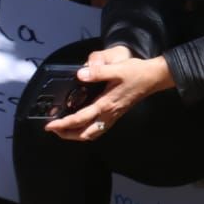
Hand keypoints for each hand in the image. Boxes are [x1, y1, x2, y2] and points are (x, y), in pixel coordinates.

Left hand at [44, 46, 174, 141]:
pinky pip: (99, 129)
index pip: (81, 119)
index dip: (63, 124)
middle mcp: (109, 114)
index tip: (50, 124)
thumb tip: (80, 74)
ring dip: (77, 135)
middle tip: (54, 129)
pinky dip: (87, 131)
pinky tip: (82, 125)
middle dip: (67, 134)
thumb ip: (98, 72)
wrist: (154, 77)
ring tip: (65, 130)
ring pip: (92, 134)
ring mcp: (114, 116)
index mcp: (106, 104)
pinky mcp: (117, 114)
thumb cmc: (136, 72)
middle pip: (85, 133)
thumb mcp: (117, 68)